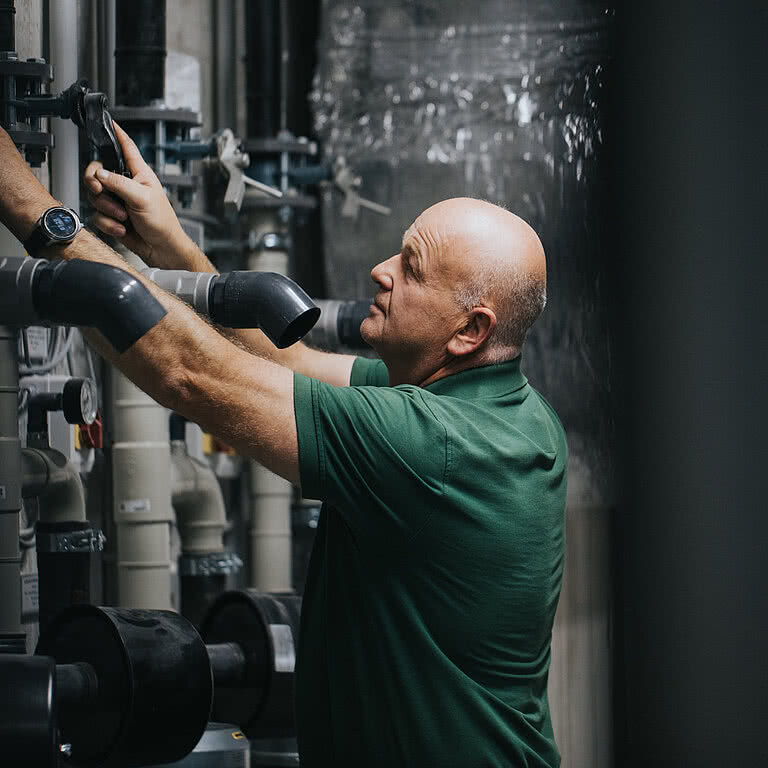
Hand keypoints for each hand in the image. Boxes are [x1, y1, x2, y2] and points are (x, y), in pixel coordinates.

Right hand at [83, 122, 188, 265]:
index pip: (126, 147)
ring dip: (107, 210)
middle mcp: (126, 184)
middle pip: (97, 172)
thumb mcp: (143, 198)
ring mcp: (118, 200)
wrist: (161, 249)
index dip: (116, 133)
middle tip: (100, 192)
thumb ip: (120, 183)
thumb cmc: (162, 222)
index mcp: (139, 173)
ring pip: (95, 196)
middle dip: (95, 184)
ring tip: (123, 217)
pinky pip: (98, 215)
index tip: (107, 121)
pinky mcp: (112, 217)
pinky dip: (108, 224)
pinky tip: (122, 228)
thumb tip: (99, 174)